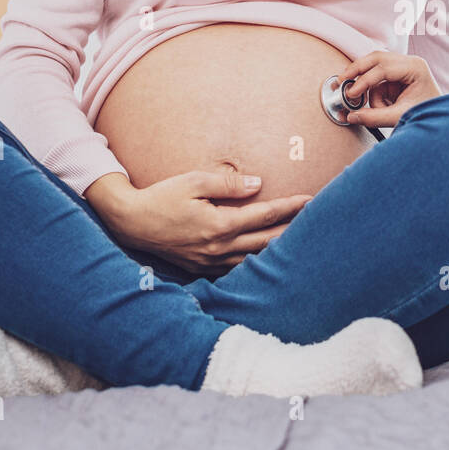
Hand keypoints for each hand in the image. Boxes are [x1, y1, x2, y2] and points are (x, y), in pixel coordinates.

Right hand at [101, 159, 311, 276]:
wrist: (131, 222)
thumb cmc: (162, 197)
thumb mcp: (194, 181)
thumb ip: (229, 184)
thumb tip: (258, 184)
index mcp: (219, 225)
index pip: (264, 216)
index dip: (290, 207)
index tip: (310, 200)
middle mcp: (218, 248)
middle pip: (267, 242)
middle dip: (293, 231)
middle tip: (317, 222)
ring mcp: (211, 262)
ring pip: (254, 259)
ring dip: (277, 251)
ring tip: (299, 241)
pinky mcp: (203, 268)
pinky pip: (238, 268)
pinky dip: (256, 263)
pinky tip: (267, 258)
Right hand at [333, 51, 441, 128]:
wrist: (440, 120)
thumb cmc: (426, 115)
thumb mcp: (400, 116)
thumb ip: (375, 117)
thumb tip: (351, 116)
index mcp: (415, 67)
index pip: (384, 67)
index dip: (364, 80)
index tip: (351, 93)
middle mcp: (409, 62)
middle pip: (376, 58)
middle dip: (357, 70)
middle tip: (340, 82)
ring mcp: (402, 67)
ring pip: (374, 67)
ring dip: (365, 83)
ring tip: (355, 97)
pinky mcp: (396, 77)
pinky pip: (377, 79)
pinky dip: (370, 89)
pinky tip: (376, 104)